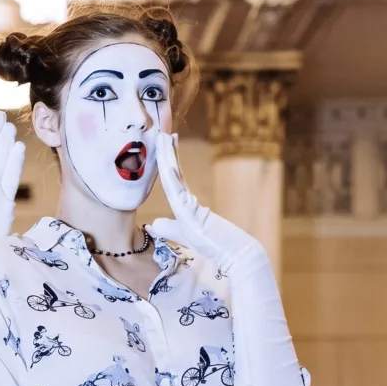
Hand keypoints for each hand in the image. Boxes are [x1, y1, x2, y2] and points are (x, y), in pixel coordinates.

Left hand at [146, 131, 265, 273]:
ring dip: (169, 157)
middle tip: (162, 131)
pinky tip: (167, 165)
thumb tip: (152, 224)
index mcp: (184, 202)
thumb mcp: (181, 234)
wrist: (234, 254)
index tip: (164, 141)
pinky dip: (172, 179)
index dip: (166, 159)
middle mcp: (186, 199)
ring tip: (165, 138)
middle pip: (173, 171)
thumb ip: (168, 228)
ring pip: (174, 177)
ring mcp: (190, 205)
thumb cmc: (211, 244)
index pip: (171, 176)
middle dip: (166, 151)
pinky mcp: (193, 214)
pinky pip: (178, 193)